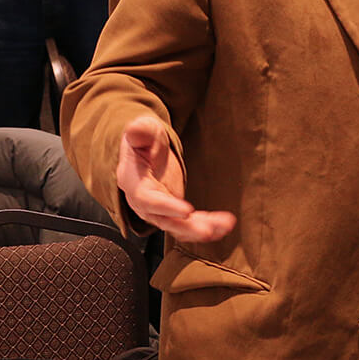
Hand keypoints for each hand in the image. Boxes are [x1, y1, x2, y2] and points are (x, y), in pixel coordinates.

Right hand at [117, 114, 234, 241]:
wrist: (146, 149)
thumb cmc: (144, 139)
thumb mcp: (143, 130)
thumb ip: (140, 131)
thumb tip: (135, 129)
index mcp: (133, 181)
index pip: (147, 199)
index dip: (166, 206)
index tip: (187, 210)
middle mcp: (144, 201)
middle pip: (163, 219)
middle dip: (186, 227)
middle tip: (207, 230)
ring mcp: (160, 208)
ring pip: (178, 225)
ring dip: (201, 229)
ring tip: (223, 227)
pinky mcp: (174, 210)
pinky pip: (189, 223)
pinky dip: (207, 225)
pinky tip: (224, 225)